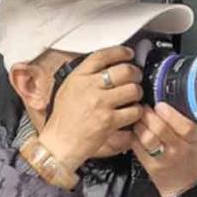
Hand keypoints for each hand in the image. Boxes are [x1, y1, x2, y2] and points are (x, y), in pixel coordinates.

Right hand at [38, 45, 143, 171]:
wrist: (58, 144)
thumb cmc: (62, 121)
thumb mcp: (67, 90)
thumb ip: (83, 78)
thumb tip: (103, 69)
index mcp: (78, 77)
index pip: (102, 55)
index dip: (120, 52)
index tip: (129, 54)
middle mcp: (89, 87)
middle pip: (124, 70)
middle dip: (135, 73)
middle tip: (136, 77)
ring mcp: (100, 104)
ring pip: (132, 89)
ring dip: (137, 92)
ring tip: (134, 97)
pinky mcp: (109, 121)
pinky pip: (133, 111)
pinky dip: (137, 112)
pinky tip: (132, 113)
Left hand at [130, 102, 196, 196]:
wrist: (185, 186)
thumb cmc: (190, 157)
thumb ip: (187, 119)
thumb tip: (168, 98)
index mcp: (195, 139)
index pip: (184, 125)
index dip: (169, 113)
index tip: (160, 105)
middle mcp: (180, 150)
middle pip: (160, 128)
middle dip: (148, 114)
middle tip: (144, 108)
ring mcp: (164, 159)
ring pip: (146, 137)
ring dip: (139, 124)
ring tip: (139, 119)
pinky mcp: (150, 167)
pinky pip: (137, 147)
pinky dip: (134, 136)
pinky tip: (136, 131)